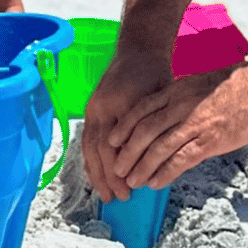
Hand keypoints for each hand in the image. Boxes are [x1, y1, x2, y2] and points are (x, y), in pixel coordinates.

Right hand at [81, 45, 173, 202]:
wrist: (139, 50)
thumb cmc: (156, 75)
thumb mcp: (161, 99)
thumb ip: (154, 128)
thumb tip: (155, 164)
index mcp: (120, 104)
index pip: (116, 145)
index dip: (122, 170)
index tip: (133, 188)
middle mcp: (101, 107)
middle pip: (101, 150)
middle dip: (109, 177)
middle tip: (121, 198)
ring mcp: (93, 108)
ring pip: (89, 148)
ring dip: (97, 174)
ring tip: (106, 195)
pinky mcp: (90, 110)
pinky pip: (86, 141)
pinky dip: (90, 161)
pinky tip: (96, 176)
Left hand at [108, 63, 247, 190]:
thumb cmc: (237, 84)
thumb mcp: (202, 84)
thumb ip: (184, 98)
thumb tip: (172, 114)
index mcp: (179, 90)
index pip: (142, 110)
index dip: (124, 127)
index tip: (112, 140)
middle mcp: (182, 105)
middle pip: (144, 131)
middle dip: (127, 152)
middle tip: (117, 167)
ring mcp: (196, 123)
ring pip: (158, 148)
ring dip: (142, 167)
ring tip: (131, 181)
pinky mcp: (211, 140)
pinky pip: (181, 159)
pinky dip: (164, 173)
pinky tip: (155, 183)